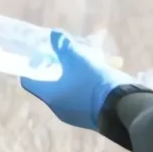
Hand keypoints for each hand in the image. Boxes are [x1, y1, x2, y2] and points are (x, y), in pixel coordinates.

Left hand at [18, 31, 133, 130]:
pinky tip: (96, 74)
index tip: (39, 56)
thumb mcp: (79, 60)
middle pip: (48, 85)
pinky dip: (82, 86)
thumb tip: (54, 34)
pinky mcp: (87, 116)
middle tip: (62, 55)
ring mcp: (72, 115)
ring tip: (83, 62)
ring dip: (71, 76)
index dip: (31, 67)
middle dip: (55, 69)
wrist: (124, 107)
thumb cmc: (95, 82)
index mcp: (50, 96)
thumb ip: (64, 47)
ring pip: (66, 91)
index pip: (29, 82)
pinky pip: (78, 98)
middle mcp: (57, 108)